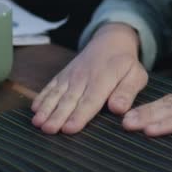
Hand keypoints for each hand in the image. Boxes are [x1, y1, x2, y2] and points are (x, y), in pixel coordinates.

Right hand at [31, 23, 147, 134]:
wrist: (110, 41)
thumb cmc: (125, 64)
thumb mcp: (136, 75)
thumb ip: (128, 92)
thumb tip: (118, 108)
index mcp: (104, 79)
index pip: (91, 100)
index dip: (80, 115)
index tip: (70, 128)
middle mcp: (83, 77)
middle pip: (70, 100)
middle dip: (58, 116)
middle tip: (49, 130)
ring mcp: (70, 76)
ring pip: (57, 94)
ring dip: (46, 109)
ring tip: (38, 123)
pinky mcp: (62, 75)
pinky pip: (50, 86)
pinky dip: (41, 97)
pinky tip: (34, 109)